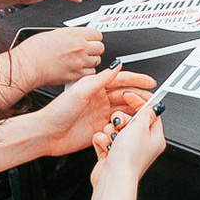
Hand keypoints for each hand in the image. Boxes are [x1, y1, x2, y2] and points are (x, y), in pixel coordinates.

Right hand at [13, 26, 102, 88]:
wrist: (27, 66)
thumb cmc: (33, 50)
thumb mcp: (53, 34)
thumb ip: (69, 35)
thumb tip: (76, 37)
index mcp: (75, 34)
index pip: (97, 35)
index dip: (94, 38)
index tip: (91, 40)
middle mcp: (80, 47)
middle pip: (100, 48)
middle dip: (94, 49)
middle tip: (87, 51)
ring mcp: (79, 62)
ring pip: (97, 61)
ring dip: (90, 61)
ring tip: (80, 61)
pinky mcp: (76, 75)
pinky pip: (91, 73)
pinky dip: (86, 72)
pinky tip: (78, 70)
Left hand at [38, 69, 154, 158]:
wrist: (47, 134)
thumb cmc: (57, 112)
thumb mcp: (80, 91)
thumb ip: (100, 79)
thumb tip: (116, 65)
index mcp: (95, 87)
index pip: (121, 80)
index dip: (137, 80)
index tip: (150, 82)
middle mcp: (99, 99)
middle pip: (126, 95)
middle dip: (140, 96)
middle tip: (151, 100)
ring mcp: (100, 114)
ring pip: (124, 110)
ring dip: (135, 110)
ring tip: (144, 112)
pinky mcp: (100, 128)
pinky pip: (118, 125)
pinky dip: (126, 124)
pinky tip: (130, 125)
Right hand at [95, 99, 169, 187]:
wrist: (113, 177)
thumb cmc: (129, 158)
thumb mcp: (141, 128)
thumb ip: (146, 113)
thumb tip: (156, 106)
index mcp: (154, 137)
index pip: (149, 113)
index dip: (138, 103)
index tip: (129, 96)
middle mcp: (140, 143)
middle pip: (129, 119)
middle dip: (120, 120)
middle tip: (120, 125)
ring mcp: (125, 148)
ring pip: (113, 127)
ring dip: (110, 131)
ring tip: (113, 140)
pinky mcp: (111, 153)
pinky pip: (103, 137)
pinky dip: (102, 140)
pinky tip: (106, 147)